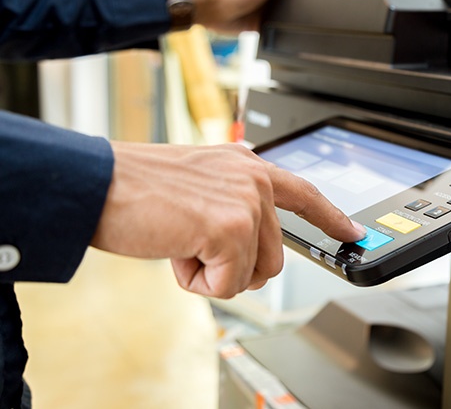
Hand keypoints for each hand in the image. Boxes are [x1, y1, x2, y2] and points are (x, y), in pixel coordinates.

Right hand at [90, 141, 364, 298]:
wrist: (97, 185)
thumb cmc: (136, 189)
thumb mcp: (198, 185)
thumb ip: (233, 203)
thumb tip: (255, 247)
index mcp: (247, 165)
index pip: (304, 194)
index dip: (331, 218)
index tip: (353, 233)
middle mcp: (254, 179)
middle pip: (275, 256)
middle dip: (234, 267)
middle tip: (192, 247)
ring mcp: (246, 202)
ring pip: (254, 274)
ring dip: (214, 274)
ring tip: (181, 243)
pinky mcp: (230, 228)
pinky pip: (227, 284)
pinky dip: (197, 283)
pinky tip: (174, 252)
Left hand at [188, 0, 310, 33]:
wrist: (211, 11)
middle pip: (293, 0)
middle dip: (304, 5)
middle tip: (320, 11)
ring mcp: (265, 12)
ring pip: (284, 17)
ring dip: (291, 22)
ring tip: (306, 27)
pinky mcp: (259, 26)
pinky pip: (273, 32)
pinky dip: (279, 35)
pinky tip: (286, 38)